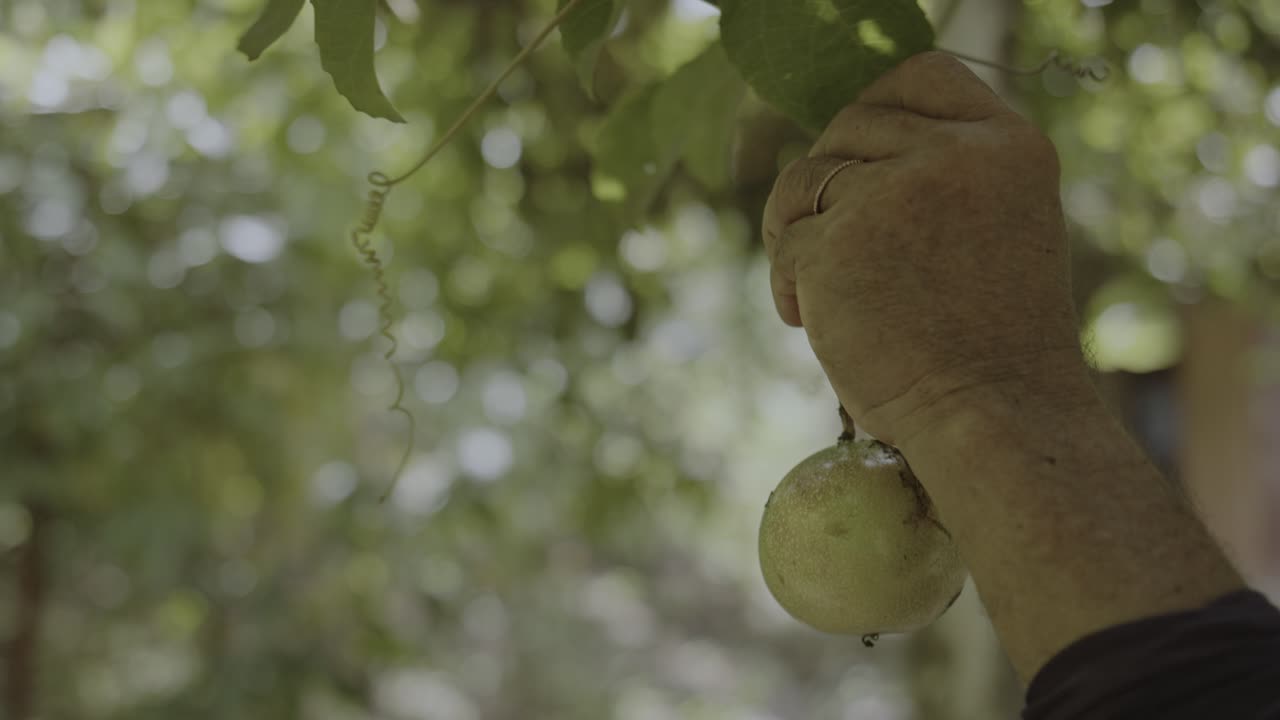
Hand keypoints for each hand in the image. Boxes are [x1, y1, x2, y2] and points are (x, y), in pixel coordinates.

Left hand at [763, 51, 1084, 445]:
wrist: (992, 415)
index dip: (879, 108)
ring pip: (804, 178)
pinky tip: (808, 318)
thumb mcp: (1000, 225)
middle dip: (831, 178)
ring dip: (797, 227)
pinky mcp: (834, 244)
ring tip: (816, 284)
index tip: (861, 155)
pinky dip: (787, 281)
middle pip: (850, 123)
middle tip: (836, 240)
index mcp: (1008, 145)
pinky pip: (783, 240)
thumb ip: (944, 173)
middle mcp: (952, 155)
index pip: (922, 75)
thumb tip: (852, 147)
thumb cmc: (993, 339)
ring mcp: (891, 196)